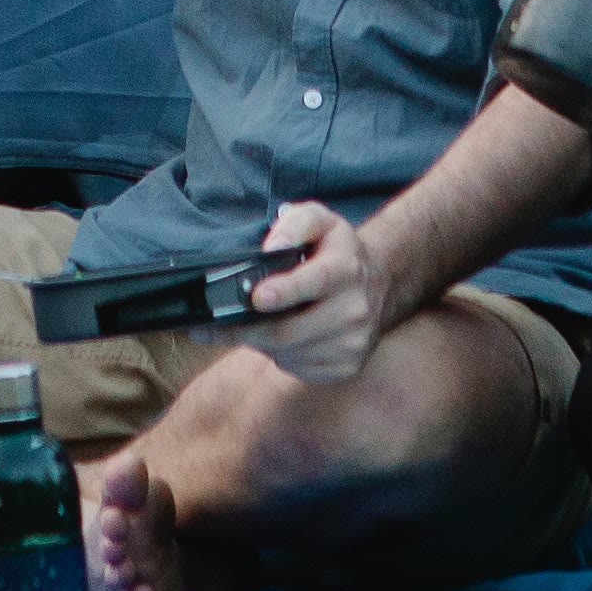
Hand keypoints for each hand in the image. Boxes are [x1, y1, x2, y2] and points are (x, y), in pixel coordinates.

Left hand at [234, 199, 393, 383]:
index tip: (257, 297)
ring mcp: (353, 342)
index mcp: (346, 269)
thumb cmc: (335, 251)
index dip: (285, 291)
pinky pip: (299, 370)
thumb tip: (272, 248)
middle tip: (213, 327)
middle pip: (290, 332)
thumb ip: (294, 224)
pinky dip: (280, 357)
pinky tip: (279, 341)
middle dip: (247, 330)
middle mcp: (355, 309)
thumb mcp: (319, 220)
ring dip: (260, 344)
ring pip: (289, 354)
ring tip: (249, 327)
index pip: (315, 282)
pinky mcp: (348, 367)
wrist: (378, 282)